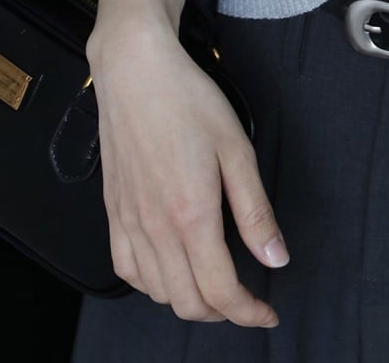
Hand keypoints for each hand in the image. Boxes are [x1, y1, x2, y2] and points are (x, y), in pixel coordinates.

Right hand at [86, 18, 287, 327]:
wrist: (136, 74)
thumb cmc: (190, 103)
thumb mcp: (238, 150)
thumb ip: (255, 212)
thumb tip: (276, 258)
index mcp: (191, 216)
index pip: (220, 291)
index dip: (248, 313)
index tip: (268, 315)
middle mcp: (155, 229)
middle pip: (187, 302)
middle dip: (223, 313)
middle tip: (249, 301)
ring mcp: (129, 223)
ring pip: (157, 293)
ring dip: (189, 301)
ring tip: (218, 286)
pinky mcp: (113, 213)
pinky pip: (127, 270)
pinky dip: (152, 285)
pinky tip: (172, 269)